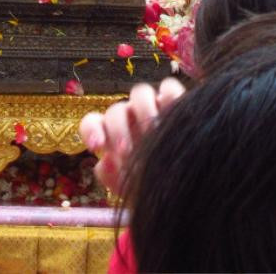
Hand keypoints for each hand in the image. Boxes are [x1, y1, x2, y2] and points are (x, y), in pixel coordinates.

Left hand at [78, 77, 185, 193]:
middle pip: (116, 111)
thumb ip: (110, 176)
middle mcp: (129, 118)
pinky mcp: (175, 101)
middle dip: (118, 130)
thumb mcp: (130, 188)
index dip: (91, 131)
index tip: (96, 147)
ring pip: (140, 94)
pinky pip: (169, 88)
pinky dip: (170, 97)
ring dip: (144, 111)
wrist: (184, 188)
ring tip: (154, 132)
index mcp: (111, 135)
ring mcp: (152, 107)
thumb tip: (104, 161)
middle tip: (126, 152)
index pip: (93, 123)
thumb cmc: (151, 186)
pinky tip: (175, 117)